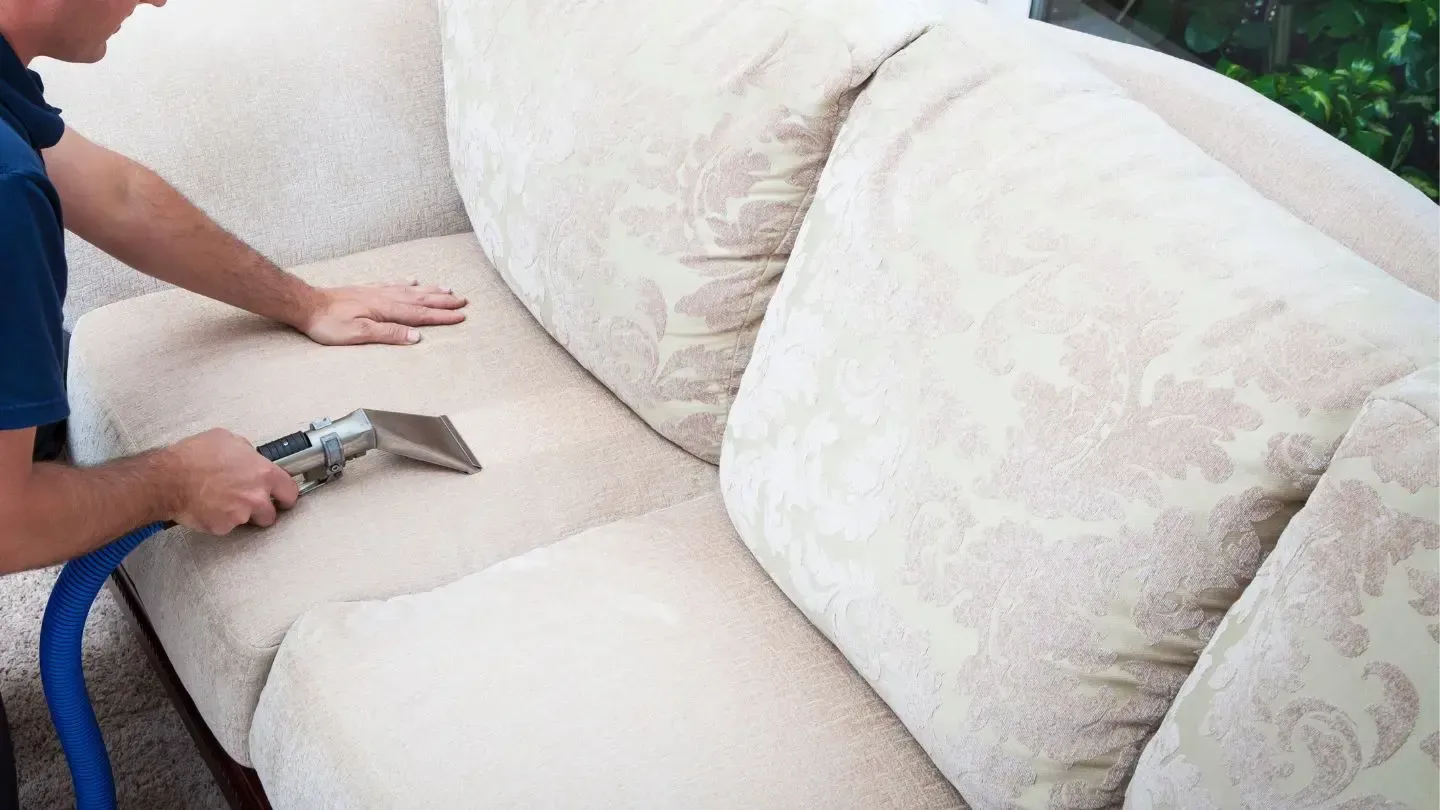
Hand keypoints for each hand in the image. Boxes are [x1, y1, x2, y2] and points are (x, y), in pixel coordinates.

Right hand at [163, 429, 300, 533]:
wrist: (169, 478)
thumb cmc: (194, 457)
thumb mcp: (228, 440)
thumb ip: (247, 452)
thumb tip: (249, 456)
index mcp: (263, 473)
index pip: (290, 491)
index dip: (285, 495)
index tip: (282, 497)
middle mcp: (256, 496)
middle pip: (272, 513)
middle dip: (263, 510)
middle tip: (249, 503)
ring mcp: (241, 514)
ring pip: (247, 521)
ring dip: (239, 515)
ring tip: (222, 502)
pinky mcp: (223, 526)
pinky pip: (226, 526)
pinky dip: (218, 520)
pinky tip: (208, 507)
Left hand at [300, 280, 467, 345]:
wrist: (307, 305)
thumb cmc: (330, 323)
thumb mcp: (360, 334)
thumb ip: (389, 333)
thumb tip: (416, 336)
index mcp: (386, 310)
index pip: (421, 315)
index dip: (442, 316)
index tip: (461, 316)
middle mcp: (386, 297)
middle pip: (421, 300)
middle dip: (443, 302)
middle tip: (463, 301)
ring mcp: (377, 291)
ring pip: (411, 290)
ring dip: (431, 291)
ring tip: (448, 290)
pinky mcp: (368, 290)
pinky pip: (394, 284)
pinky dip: (408, 283)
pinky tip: (414, 280)